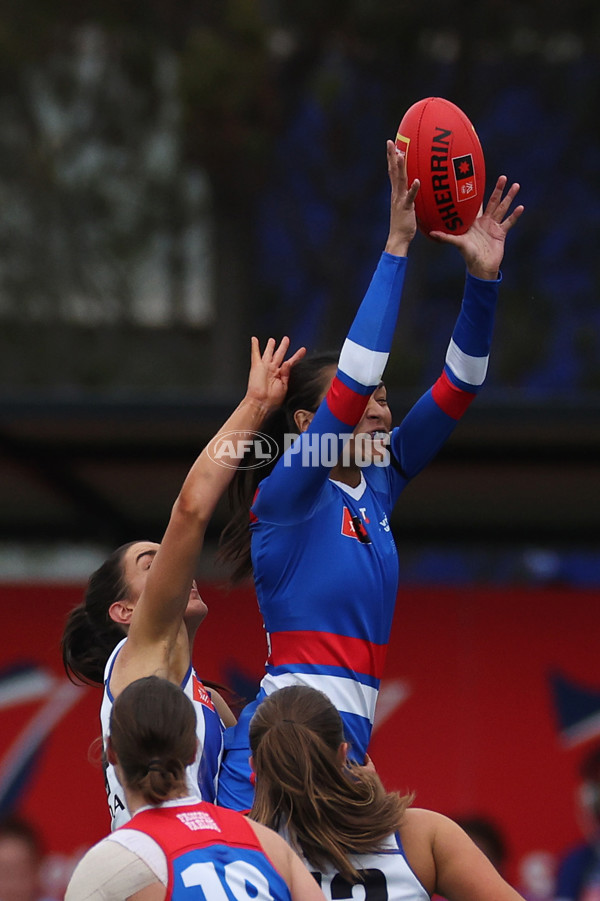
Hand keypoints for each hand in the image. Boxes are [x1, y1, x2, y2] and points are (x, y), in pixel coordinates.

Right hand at [245, 336, 305, 411]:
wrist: (261, 403)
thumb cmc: (272, 400)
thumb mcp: (284, 386)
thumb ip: (287, 374)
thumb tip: (288, 363)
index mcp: (281, 376)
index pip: (290, 363)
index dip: (297, 356)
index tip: (302, 350)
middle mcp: (273, 371)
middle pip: (279, 355)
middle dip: (283, 347)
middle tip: (286, 340)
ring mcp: (264, 367)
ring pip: (268, 353)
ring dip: (270, 346)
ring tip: (272, 340)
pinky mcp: (256, 366)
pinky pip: (255, 354)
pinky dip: (255, 346)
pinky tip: (254, 340)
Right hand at [384, 140, 419, 256]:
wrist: (398, 238)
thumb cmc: (404, 224)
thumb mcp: (407, 206)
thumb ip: (410, 196)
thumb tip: (418, 187)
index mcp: (396, 192)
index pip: (392, 172)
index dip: (391, 158)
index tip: (392, 145)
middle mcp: (396, 194)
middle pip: (393, 172)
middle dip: (391, 156)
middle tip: (390, 142)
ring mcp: (400, 200)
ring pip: (400, 181)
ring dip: (400, 168)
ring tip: (401, 154)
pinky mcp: (406, 208)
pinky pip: (410, 197)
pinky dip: (413, 188)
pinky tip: (417, 180)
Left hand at [429, 176, 523, 278]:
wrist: (480, 267)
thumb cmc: (468, 255)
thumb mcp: (457, 243)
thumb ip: (446, 237)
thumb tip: (432, 233)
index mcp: (473, 221)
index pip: (476, 203)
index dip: (478, 192)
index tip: (480, 179)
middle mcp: (484, 221)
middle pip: (493, 202)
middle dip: (498, 190)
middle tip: (503, 177)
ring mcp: (494, 226)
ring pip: (503, 208)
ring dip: (509, 197)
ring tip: (515, 185)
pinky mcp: (501, 233)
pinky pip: (509, 222)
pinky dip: (514, 215)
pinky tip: (520, 207)